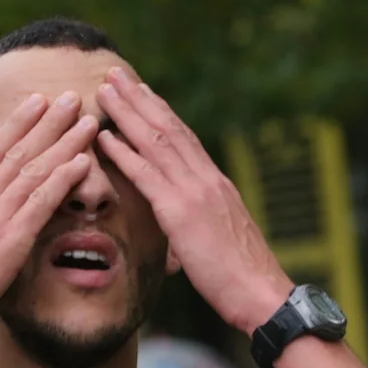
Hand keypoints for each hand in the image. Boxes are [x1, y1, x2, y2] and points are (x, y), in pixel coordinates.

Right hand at [0, 92, 97, 351]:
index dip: (17, 125)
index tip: (36, 103)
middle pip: (18, 151)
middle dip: (48, 122)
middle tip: (72, 97)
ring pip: (34, 170)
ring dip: (65, 143)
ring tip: (88, 120)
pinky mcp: (9, 242)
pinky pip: (42, 202)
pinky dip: (63, 179)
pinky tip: (83, 161)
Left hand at [95, 68, 290, 334]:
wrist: (262, 294)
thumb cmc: (243, 276)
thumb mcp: (224, 236)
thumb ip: (205, 219)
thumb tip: (192, 219)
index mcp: (216, 183)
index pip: (185, 138)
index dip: (160, 111)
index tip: (142, 91)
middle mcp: (206, 179)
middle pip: (167, 128)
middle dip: (140, 99)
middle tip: (116, 74)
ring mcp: (194, 193)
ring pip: (156, 142)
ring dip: (127, 113)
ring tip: (105, 90)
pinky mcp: (181, 214)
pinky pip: (147, 176)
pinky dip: (124, 154)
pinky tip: (105, 138)